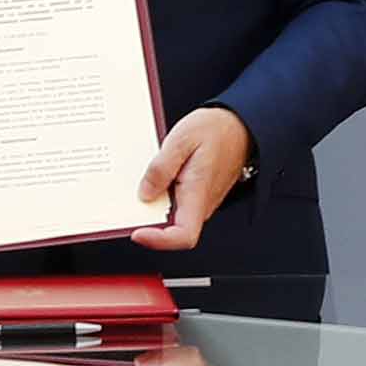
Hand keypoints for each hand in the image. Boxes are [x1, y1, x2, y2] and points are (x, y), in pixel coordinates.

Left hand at [133, 107, 251, 251]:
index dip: (159, 241)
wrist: (240, 125)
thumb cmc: (216, 130)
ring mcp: (200, 201)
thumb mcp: (182, 139)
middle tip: (125, 207)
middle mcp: (202, 204)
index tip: (137, 233)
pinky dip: (159, 198)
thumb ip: (161, 168)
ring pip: (172, 218)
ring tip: (136, 188)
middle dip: (147, 223)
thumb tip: (144, 194)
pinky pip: (176, 204)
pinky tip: (151, 180)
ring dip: (151, 210)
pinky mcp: (197, 195)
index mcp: (199, 193)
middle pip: (173, 231)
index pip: (183, 236)